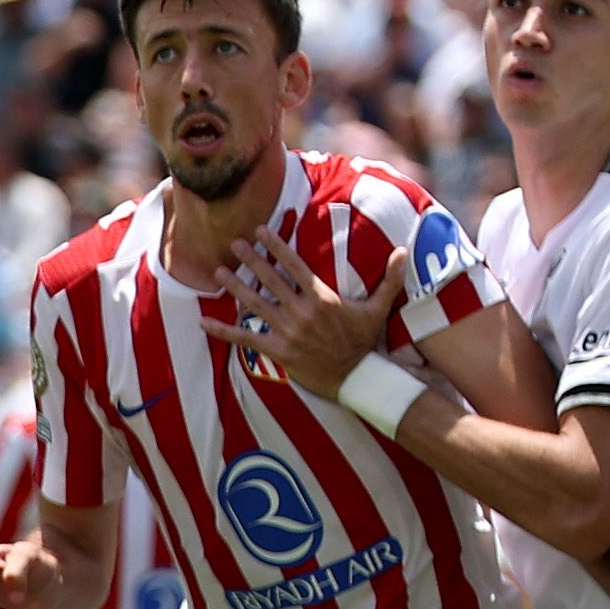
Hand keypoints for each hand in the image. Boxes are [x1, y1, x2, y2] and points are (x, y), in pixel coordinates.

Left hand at [219, 231, 396, 394]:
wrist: (356, 377)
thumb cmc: (364, 341)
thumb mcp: (377, 308)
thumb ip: (389, 279)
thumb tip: (404, 251)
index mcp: (322, 298)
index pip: (294, 265)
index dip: (276, 246)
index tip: (259, 231)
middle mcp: (302, 312)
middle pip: (271, 280)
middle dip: (252, 259)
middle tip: (234, 243)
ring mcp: (289, 332)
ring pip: (257, 304)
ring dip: (236, 287)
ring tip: (219, 272)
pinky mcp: (279, 351)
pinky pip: (247, 339)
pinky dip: (224, 331)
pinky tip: (205, 323)